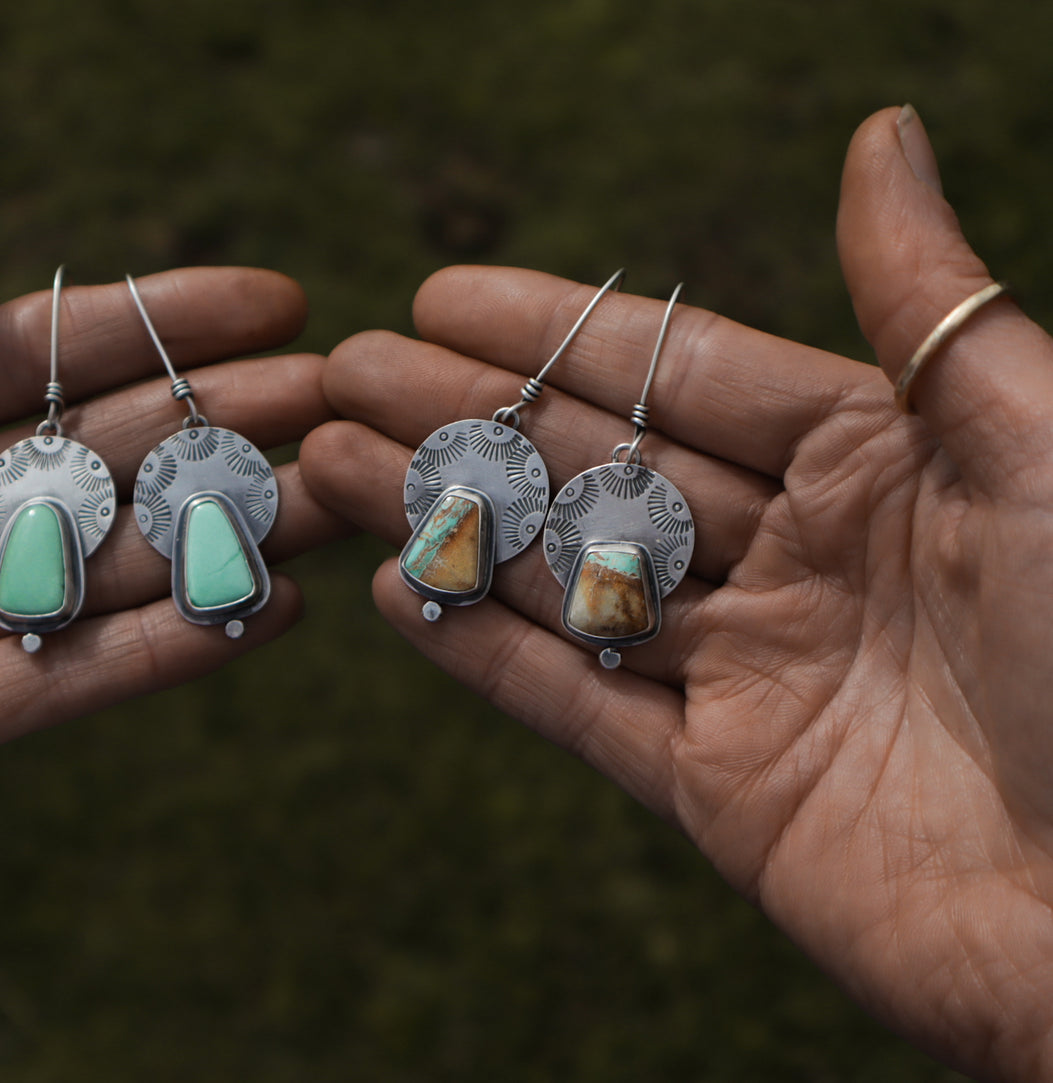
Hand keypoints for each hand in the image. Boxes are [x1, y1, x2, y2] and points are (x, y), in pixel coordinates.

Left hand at [0, 47, 338, 903]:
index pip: (19, 355)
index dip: (144, 321)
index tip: (268, 296)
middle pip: (78, 458)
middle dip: (212, 420)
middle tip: (337, 388)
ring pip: (88, 570)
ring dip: (214, 532)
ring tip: (340, 489)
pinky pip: (55, 687)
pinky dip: (163, 653)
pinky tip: (267, 609)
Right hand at [302, 106, 1052, 1080]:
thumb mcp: (1036, 447)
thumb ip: (924, 305)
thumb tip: (881, 131)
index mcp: (878, 467)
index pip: (684, 376)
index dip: (560, 331)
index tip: (442, 292)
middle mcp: (804, 564)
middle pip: (602, 472)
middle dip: (471, 417)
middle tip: (349, 369)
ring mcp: (753, 681)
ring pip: (570, 580)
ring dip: (452, 520)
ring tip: (331, 462)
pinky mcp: (722, 793)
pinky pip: (580, 708)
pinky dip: (486, 655)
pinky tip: (399, 589)